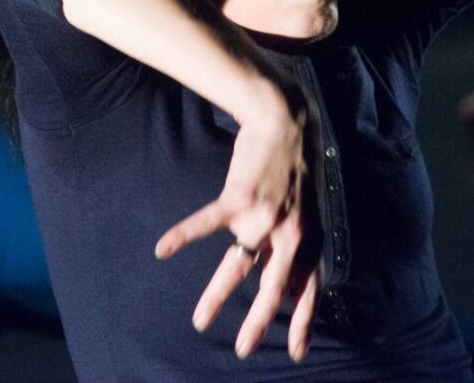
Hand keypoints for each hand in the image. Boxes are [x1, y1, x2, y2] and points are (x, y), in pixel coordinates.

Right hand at [155, 100, 318, 360]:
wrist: (285, 122)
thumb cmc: (296, 166)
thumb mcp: (310, 208)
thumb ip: (300, 241)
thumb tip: (293, 277)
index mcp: (309, 236)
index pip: (309, 288)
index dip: (303, 321)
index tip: (297, 352)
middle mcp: (290, 233)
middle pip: (275, 289)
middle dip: (258, 323)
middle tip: (244, 350)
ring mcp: (263, 217)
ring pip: (238, 267)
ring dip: (216, 295)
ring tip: (200, 321)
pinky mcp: (238, 198)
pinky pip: (205, 224)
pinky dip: (182, 236)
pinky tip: (163, 249)